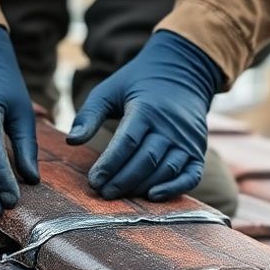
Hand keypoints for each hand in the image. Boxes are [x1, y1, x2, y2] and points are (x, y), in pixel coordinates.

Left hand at [66, 30, 221, 200]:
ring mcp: (187, 139)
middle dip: (122, 180)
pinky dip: (175, 189)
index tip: (94, 181)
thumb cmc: (138, 84)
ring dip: (142, 186)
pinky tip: (153, 197)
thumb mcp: (109, 90)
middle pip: (146, 160)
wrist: (183, 72)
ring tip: (120, 195)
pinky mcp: (198, 151)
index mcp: (146, 109)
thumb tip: (71, 142)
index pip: (128, 141)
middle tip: (103, 193)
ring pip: (166, 170)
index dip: (110, 164)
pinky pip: (192, 176)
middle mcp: (170, 126)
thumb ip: (89, 115)